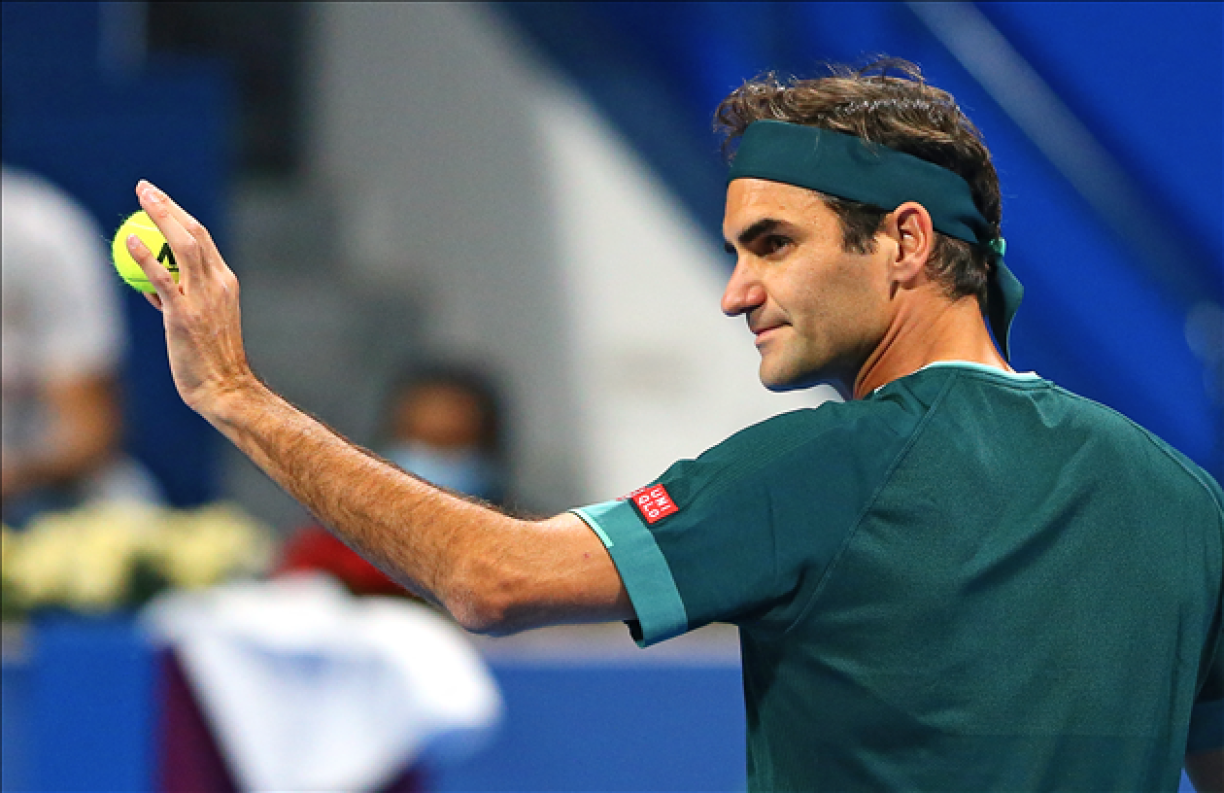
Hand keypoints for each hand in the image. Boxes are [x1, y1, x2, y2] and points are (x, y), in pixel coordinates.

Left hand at [126, 181, 256, 421]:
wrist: (224, 387)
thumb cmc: (209, 360)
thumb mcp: (201, 321)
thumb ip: (182, 299)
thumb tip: (154, 287)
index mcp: (226, 282)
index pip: (203, 238)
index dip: (179, 213)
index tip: (158, 199)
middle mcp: (218, 284)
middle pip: (195, 233)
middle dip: (169, 205)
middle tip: (145, 189)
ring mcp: (204, 298)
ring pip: (183, 246)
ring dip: (161, 218)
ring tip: (140, 199)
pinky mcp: (185, 315)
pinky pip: (163, 279)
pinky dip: (146, 257)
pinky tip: (129, 240)